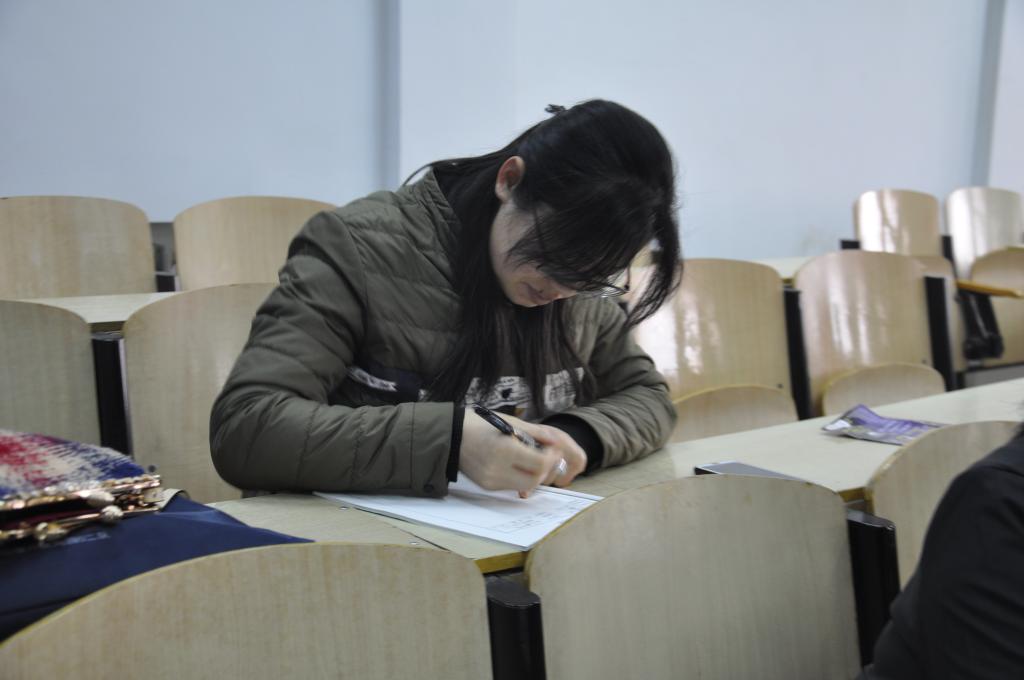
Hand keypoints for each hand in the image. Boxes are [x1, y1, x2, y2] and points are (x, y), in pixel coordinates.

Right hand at [459, 410, 586, 497]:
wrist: (449, 434)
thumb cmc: (479, 423)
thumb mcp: (509, 421)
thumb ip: (535, 432)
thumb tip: (555, 441)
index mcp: (504, 449)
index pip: (540, 464)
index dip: (552, 458)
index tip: (553, 449)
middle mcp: (497, 469)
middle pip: (535, 480)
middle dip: (544, 469)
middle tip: (545, 456)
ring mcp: (491, 480)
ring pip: (525, 486)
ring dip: (533, 474)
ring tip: (529, 458)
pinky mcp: (486, 486)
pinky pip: (511, 485)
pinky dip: (519, 476)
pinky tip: (515, 463)